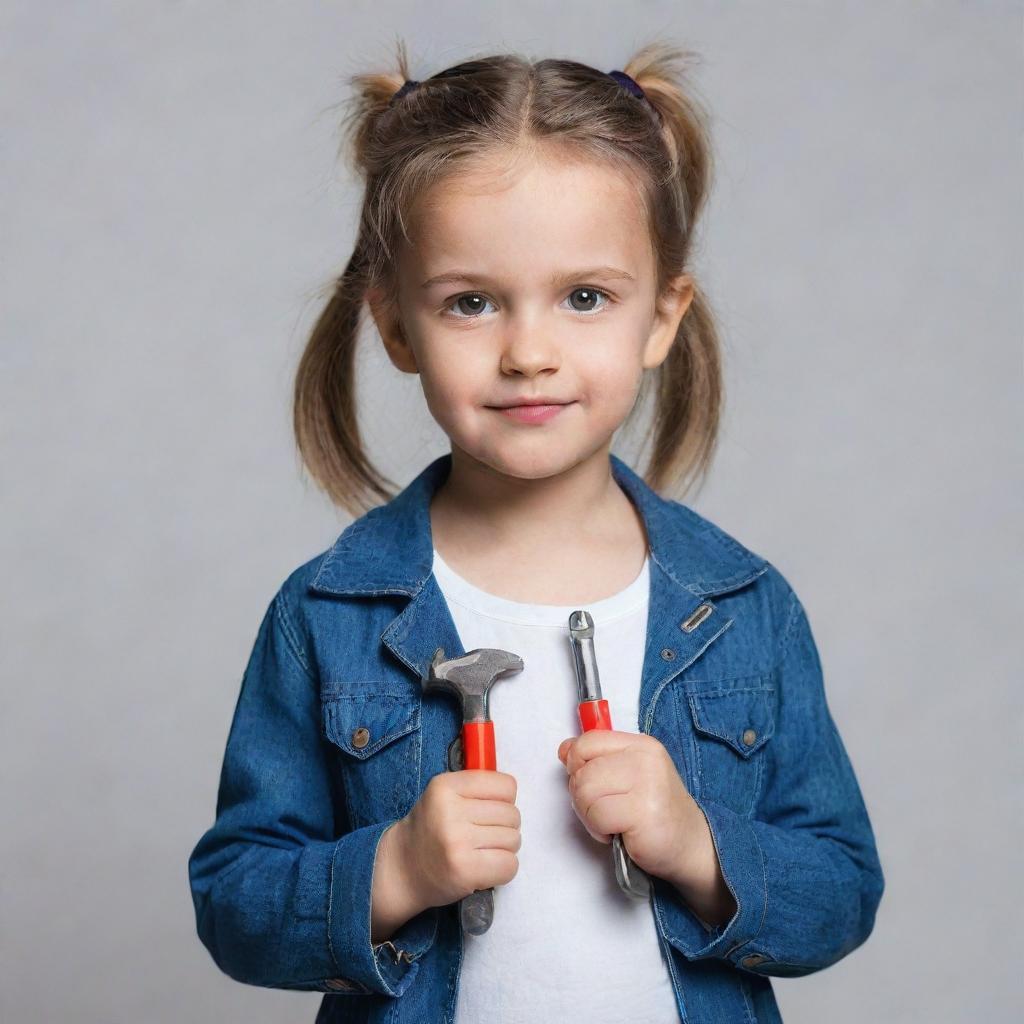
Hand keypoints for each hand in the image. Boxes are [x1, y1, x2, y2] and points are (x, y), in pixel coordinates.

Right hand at [394, 769, 521, 910]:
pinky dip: (504, 868)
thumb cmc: (431, 830)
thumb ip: (476, 787)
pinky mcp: (464, 870)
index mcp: (445, 786)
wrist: (402, 869)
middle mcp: (450, 811)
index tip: (490, 810)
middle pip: (512, 814)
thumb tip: (512, 791)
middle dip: (505, 827)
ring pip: (514, 840)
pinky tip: (485, 868)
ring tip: (482, 851)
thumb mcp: (444, 795)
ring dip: (504, 849)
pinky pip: (510, 865)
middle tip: (483, 835)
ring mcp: (457, 842)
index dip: (504, 800)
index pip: (505, 785)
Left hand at [556, 731, 728, 915]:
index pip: (588, 741)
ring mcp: (647, 784)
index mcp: (640, 744)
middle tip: (604, 810)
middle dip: (582, 796)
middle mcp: (645, 759)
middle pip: (582, 770)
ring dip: (589, 815)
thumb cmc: (654, 812)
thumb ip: (596, 759)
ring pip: (585, 792)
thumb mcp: (626, 776)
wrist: (689, 845)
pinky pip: (597, 816)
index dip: (578, 764)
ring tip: (612, 821)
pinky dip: (599, 830)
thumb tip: (564, 749)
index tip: (592, 784)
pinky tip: (618, 833)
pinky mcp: (644, 813)